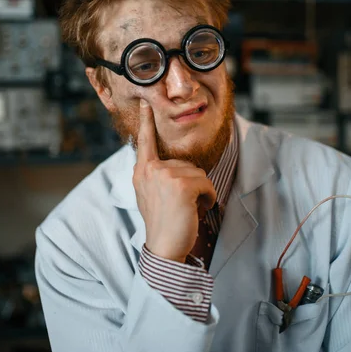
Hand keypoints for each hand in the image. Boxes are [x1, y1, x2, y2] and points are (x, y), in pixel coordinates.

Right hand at [133, 99, 215, 262]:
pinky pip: (207, 183)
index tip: (146, 104)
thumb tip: (175, 167)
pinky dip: (209, 197)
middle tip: (182, 205)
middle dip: (192, 183)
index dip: (145, 122)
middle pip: (186, 163)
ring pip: (198, 173)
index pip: (144, 142)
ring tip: (189, 209)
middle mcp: (150, 170)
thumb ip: (157, 176)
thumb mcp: (150, 195)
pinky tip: (198, 210)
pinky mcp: (181, 185)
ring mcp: (165, 176)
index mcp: (142, 172)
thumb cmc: (162, 223)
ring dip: (201, 191)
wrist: (163, 248)